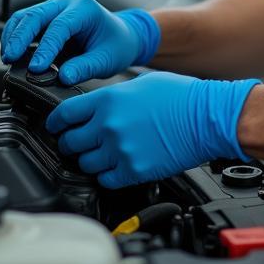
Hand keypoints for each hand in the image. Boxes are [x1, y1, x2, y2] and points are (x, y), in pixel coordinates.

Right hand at [0, 0, 159, 84]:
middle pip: (35, 15)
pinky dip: (15, 36)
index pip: (59, 27)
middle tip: (10, 59)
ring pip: (25, 16)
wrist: (122, 36)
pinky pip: (25, 22)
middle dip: (19, 38)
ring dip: (13, 36)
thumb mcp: (106, 60)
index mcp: (85, 9)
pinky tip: (12, 53)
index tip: (36, 68)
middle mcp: (68, 2)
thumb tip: (63, 78)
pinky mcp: (47, 16)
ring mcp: (56, 6)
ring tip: (8, 58)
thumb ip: (84, 68)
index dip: (45, 48)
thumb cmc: (117, 44)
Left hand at [46, 72, 260, 187]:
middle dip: (72, 143)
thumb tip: (96, 107)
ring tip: (102, 155)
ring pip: (85, 164)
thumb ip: (112, 97)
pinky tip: (117, 166)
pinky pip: (106, 179)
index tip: (56, 127)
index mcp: (107, 100)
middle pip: (70, 142)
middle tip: (80, 143)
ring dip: (90, 160)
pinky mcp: (134, 171)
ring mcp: (120, 150)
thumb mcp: (140, 83)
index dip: (56, 123)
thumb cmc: (181, 97)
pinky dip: (108, 175)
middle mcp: (108, 126)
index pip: (64, 115)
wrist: (207, 117)